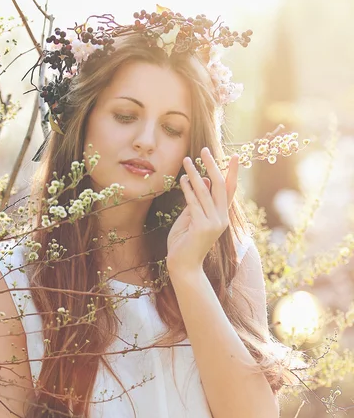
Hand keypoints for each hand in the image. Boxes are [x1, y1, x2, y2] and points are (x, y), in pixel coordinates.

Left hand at [166, 147, 238, 273]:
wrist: (183, 267)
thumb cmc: (184, 244)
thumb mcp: (190, 219)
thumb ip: (196, 202)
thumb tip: (201, 180)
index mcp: (221, 218)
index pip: (228, 191)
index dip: (231, 173)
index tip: (234, 157)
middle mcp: (221, 219)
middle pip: (220, 187)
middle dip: (212, 166)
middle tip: (205, 150)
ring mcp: (214, 223)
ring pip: (205, 192)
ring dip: (194, 174)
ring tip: (186, 160)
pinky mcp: (203, 227)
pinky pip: (194, 203)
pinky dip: (188, 189)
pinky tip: (182, 178)